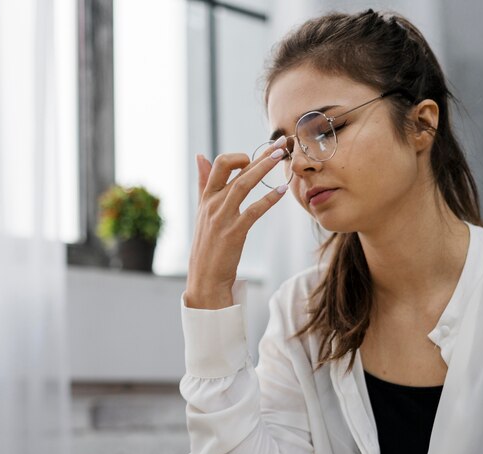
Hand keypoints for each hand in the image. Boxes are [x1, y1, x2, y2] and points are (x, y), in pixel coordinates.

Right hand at [185, 138, 288, 308]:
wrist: (205, 279)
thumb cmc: (207, 247)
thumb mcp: (202, 212)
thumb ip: (203, 184)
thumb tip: (200, 156)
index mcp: (206, 199)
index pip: (219, 165)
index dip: (238, 155)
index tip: (256, 155)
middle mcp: (212, 204)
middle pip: (232, 169)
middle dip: (257, 154)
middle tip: (279, 144)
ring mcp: (222, 218)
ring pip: (242, 184)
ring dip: (262, 168)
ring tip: (280, 157)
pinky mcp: (233, 233)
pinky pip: (253, 210)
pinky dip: (268, 199)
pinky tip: (281, 191)